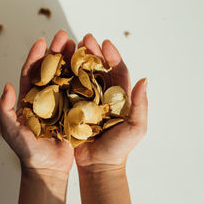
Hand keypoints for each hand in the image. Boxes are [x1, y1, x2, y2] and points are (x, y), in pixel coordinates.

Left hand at [0, 30, 75, 175]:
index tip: (42, 41)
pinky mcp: (73, 110)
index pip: (31, 73)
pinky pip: (79, 91)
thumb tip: (7, 85)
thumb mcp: (10, 130)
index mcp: (29, 98)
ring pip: (66, 77)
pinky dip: (84, 78)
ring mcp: (60, 102)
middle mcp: (45, 96)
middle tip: (65, 36)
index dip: (36, 56)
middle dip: (57, 52)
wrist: (47, 167)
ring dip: (71, 60)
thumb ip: (4, 109)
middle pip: (51, 69)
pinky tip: (90, 66)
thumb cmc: (26, 150)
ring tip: (79, 45)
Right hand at [74, 34, 147, 171]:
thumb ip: (140, 105)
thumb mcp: (135, 127)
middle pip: (98, 69)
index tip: (105, 43)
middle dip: (93, 52)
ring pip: (83, 75)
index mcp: (119, 97)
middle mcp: (103, 95)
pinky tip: (59, 66)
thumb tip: (144, 80)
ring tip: (71, 46)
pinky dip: (65, 76)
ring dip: (78, 60)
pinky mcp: (73, 107)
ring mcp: (87, 100)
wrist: (98, 165)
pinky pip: (69, 88)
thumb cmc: (119, 148)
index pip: (117, 71)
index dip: (112, 56)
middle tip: (85, 38)